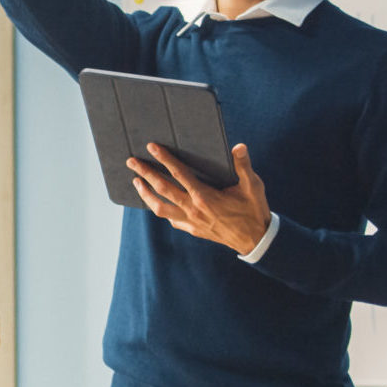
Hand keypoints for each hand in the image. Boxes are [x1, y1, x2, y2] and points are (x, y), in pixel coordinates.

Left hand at [127, 143, 272, 254]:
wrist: (255, 240)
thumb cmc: (253, 210)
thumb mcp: (252, 186)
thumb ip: (243, 166)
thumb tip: (238, 147)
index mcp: (205, 196)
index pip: (179, 174)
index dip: (164, 159)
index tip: (152, 147)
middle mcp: (193, 209)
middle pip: (162, 189)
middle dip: (145, 173)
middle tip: (131, 162)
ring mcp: (191, 221)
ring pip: (160, 208)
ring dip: (146, 194)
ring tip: (136, 183)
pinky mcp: (193, 230)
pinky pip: (172, 219)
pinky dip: (162, 210)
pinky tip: (157, 204)